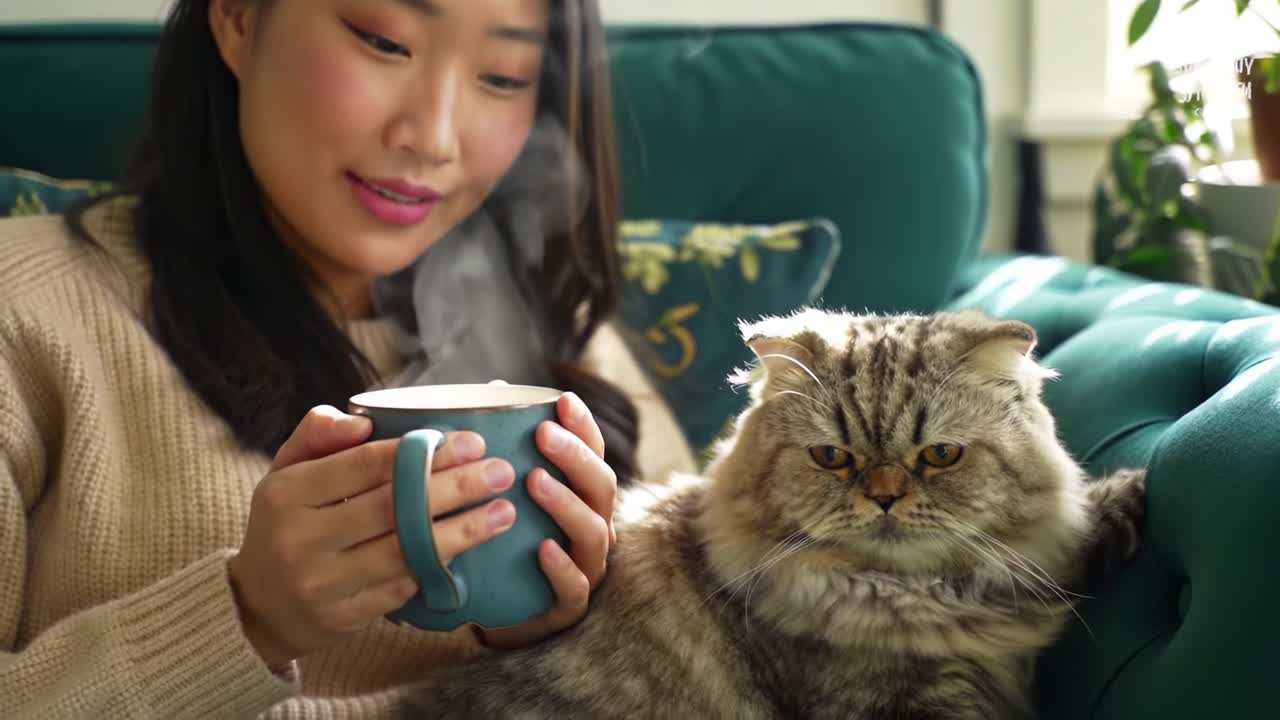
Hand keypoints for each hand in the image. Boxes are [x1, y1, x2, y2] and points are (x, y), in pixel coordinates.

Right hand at [228, 405, 518, 666]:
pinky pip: (402, 588)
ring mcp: (323, 583)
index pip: (365, 466)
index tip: (472, 441)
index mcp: (289, 493)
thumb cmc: (286, 521)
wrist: (257, 605)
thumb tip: (361, 421)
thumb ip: (317, 434)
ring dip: (462, 532)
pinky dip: (441, 566)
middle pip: (393, 508)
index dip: (423, 452)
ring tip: (504, 511)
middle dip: (455, 487)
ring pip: (405, 552)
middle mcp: (302, 539)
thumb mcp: (286, 470)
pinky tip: (474, 547)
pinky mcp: (344, 617)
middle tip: (501, 471)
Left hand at [477, 391, 617, 649]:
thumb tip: (491, 389)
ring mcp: (587, 567)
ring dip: (566, 503)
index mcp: (582, 497)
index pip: (594, 454)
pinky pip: (574, 586)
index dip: (584, 426)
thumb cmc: (510, 545)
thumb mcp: (508, 495)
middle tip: (543, 433)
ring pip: (592, 531)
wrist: (504, 615)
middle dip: (575, 457)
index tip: (562, 399)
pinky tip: (542, 548)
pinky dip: (561, 566)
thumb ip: (505, 449)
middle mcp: (594, 527)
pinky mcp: (569, 606)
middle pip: (601, 486)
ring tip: (534, 481)